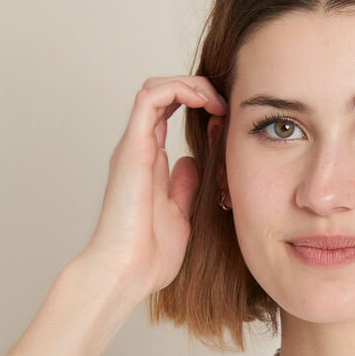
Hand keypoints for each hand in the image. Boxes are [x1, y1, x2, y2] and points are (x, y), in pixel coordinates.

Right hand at [80, 76, 227, 302]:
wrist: (127, 271)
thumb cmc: (149, 254)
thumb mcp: (180, 214)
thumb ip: (185, 186)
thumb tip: (194, 163)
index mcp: (149, 163)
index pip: (168, 115)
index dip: (197, 103)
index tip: (227, 114)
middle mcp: (139, 150)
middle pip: (162, 96)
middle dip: (197, 88)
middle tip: (226, 101)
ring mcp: (134, 147)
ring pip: (155, 90)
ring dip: (189, 84)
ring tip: (217, 98)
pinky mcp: (132, 148)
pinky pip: (150, 99)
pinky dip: (177, 89)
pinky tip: (203, 100)